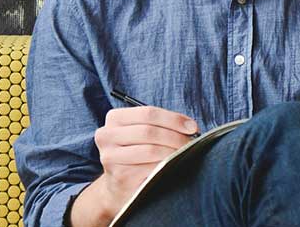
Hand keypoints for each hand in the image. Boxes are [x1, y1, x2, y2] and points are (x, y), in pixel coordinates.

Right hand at [73, 106, 198, 225]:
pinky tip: (174, 166)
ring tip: (185, 154)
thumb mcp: (142, 133)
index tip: (192, 127)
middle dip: (176, 136)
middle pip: (149, 131)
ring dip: (173, 152)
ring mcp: (111, 157)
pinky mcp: (120, 176)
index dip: (173, 119)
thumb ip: (161, 124)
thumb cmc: (136, 153)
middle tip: (191, 143)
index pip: (148, 113)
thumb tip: (191, 126)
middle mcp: (107, 135)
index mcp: (114, 118)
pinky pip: (150, 168)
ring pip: (151, 150)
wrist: (118, 186)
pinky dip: (166, 166)